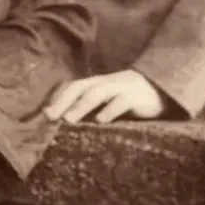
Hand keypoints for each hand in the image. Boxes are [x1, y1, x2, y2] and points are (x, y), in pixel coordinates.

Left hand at [44, 70, 166, 123]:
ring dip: (80, 106)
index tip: (42, 113)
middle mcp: (105, 82)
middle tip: (49, 116)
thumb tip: (66, 121)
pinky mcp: (135, 97)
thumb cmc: (128, 99)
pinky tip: (100, 121)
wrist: (162, 90)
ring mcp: (120, 87)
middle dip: (63, 101)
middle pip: (80, 87)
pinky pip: (121, 102)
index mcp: (96, 83)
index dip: (57, 97)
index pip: (72, 86)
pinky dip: (110, 110)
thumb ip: (90, 107)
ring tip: (68, 120)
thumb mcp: (108, 100)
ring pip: (97, 94)